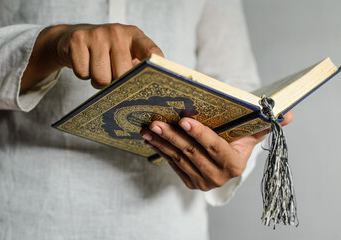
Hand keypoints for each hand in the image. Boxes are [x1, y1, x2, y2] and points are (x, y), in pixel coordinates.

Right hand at [21, 24, 162, 91]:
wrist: (74, 37)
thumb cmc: (106, 52)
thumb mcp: (125, 53)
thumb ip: (137, 68)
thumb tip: (146, 92)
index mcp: (134, 36)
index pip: (151, 52)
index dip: (155, 67)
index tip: (157, 80)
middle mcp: (117, 32)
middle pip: (122, 74)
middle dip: (116, 84)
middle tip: (112, 76)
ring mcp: (97, 34)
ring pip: (101, 78)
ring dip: (98, 82)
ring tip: (98, 70)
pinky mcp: (78, 40)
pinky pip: (83, 73)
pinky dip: (83, 74)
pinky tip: (85, 63)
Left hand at [140, 112, 293, 190]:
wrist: (227, 166)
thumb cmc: (238, 145)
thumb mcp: (250, 135)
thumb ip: (264, 125)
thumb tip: (289, 114)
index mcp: (234, 164)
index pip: (215, 147)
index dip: (200, 134)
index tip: (184, 120)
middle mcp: (218, 177)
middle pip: (192, 153)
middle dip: (173, 137)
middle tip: (157, 122)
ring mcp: (202, 182)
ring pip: (178, 159)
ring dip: (162, 143)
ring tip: (149, 129)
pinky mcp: (190, 182)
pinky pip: (172, 165)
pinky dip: (160, 151)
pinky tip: (151, 139)